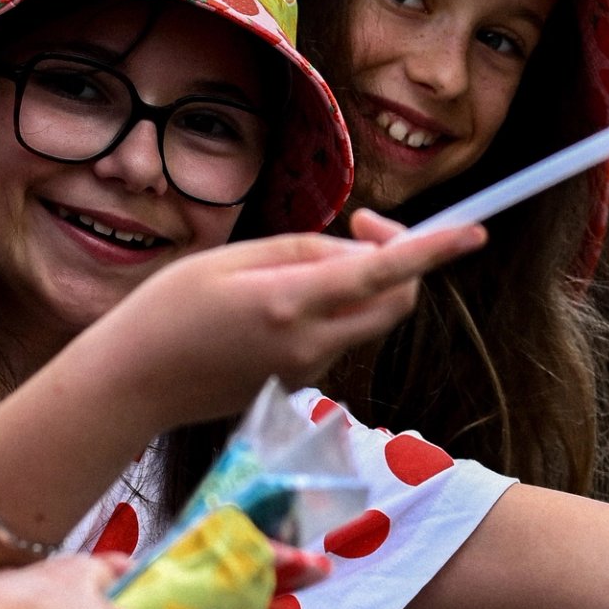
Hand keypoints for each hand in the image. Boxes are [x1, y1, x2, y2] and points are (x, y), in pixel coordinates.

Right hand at [83, 215, 483, 428]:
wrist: (134, 384)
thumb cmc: (169, 309)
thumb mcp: (232, 258)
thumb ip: (305, 251)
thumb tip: (360, 252)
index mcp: (290, 303)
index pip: (382, 273)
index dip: (433, 250)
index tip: (474, 232)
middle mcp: (310, 343)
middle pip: (395, 301)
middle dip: (400, 261)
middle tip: (360, 223)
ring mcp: (308, 371)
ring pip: (366, 318)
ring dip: (360, 284)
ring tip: (295, 264)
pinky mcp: (300, 385)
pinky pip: (337, 337)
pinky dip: (332, 310)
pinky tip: (277, 305)